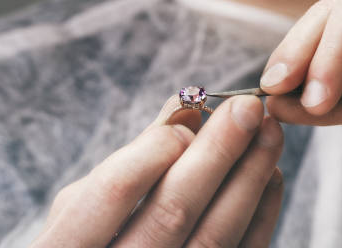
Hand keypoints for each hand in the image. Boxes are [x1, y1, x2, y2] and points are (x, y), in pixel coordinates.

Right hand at [32, 95, 283, 246]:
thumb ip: (135, 153)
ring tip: (270, 132)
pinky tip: (271, 173)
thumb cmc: (93, 235)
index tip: (190, 117)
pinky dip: (262, 210)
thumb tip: (188, 107)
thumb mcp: (88, 198)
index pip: (115, 190)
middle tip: (249, 107)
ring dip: (250, 176)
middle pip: (174, 212)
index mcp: (70, 245)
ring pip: (215, 235)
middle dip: (218, 152)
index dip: (155, 148)